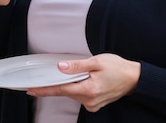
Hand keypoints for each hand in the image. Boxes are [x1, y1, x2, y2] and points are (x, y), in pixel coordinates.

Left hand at [26, 53, 140, 111]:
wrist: (134, 78)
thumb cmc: (118, 68)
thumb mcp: (97, 61)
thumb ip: (77, 65)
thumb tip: (60, 68)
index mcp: (88, 89)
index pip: (60, 90)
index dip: (44, 90)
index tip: (31, 90)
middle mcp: (89, 100)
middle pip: (67, 91)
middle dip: (63, 81)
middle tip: (67, 70)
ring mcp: (92, 104)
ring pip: (74, 93)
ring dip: (73, 84)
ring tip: (87, 73)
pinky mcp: (95, 104)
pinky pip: (81, 96)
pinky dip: (80, 88)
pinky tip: (89, 80)